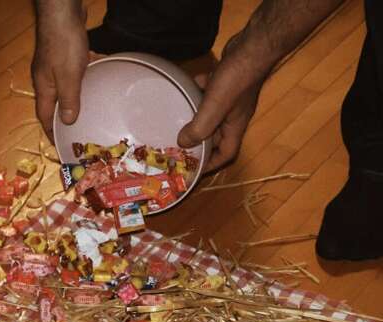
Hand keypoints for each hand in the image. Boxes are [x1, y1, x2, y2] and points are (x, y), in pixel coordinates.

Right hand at [31, 2, 90, 140]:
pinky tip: (98, 72)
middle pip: (54, 103)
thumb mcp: (68, 77)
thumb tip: (68, 122)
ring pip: (66, 86)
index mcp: (44, 87)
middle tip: (78, 129)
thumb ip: (68, 100)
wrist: (62, 12)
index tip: (60, 146)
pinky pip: (75, 70)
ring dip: (76, 96)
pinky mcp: (64, 52)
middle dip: (64, 117)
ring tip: (91, 107)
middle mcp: (46, 78)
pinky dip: (85, 75)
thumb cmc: (63, 44)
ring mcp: (54, 64)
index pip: (44, 117)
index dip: (51, 133)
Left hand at [177, 44, 267, 170]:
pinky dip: (196, 92)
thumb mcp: (215, 107)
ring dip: (194, 118)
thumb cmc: (237, 79)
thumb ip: (200, 128)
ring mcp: (230, 97)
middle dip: (198, 143)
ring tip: (174, 122)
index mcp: (235, 126)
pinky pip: (208, 92)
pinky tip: (184, 88)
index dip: (211, 164)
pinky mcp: (225, 81)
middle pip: (215, 136)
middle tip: (177, 147)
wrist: (254, 45)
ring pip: (210, 114)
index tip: (193, 169)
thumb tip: (183, 143)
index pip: (226, 154)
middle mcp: (234, 115)